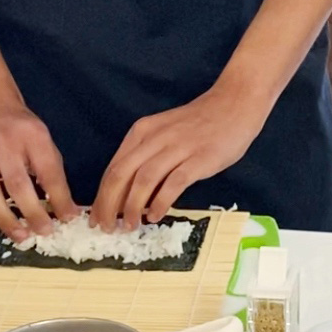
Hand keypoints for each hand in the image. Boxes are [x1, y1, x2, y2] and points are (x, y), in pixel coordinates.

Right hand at [0, 99, 77, 240]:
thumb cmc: (20, 130)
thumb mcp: (43, 140)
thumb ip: (51, 170)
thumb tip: (66, 208)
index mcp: (31, 135)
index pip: (48, 169)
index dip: (59, 196)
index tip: (68, 217)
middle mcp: (3, 143)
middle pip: (17, 183)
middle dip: (32, 212)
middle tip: (44, 232)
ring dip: (5, 219)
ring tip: (21, 236)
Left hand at [90, 85, 269, 230]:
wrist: (234, 104)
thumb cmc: (200, 122)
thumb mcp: (164, 132)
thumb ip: (147, 156)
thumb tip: (127, 194)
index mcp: (143, 131)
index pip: (114, 168)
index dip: (101, 197)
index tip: (97, 219)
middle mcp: (156, 138)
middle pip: (122, 174)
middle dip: (109, 205)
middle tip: (107, 228)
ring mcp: (178, 147)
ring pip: (144, 180)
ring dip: (132, 207)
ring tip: (130, 226)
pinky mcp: (199, 158)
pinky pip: (174, 183)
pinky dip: (161, 202)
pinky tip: (156, 216)